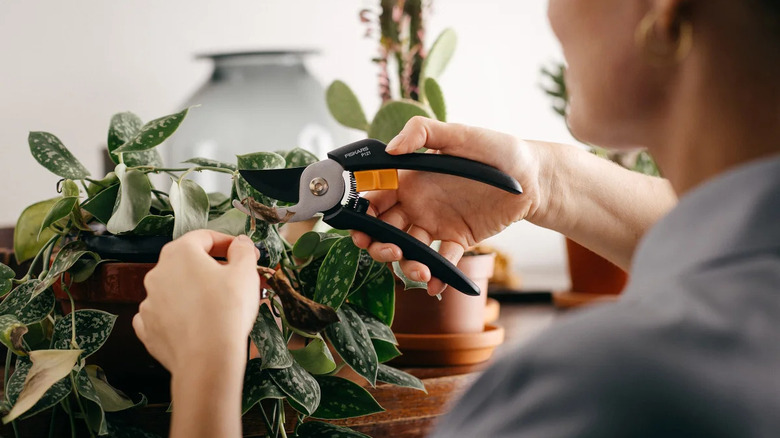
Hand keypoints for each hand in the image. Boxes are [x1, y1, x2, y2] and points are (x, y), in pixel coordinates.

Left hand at [133, 230, 260, 374]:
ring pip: (174, 289)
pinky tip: (194, 322)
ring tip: (218, 305)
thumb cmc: (227, 310)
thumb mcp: (245, 273)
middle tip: (235, 279)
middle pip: (187, 262)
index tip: (243, 252)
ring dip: (194, 291)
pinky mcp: (147, 328)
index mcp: (180, 253)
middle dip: (211, 268)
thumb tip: (240, 243)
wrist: (208, 359)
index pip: (204, 237)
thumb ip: (242, 251)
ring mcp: (149, 302)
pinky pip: (163, 314)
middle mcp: (157, 273)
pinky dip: (177, 314)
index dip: (227, 242)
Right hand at [351, 117, 544, 294]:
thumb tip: (389, 148)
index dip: (363, 213)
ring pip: (408, 248)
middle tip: (387, 250)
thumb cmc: (498, 150)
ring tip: (419, 270)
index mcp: (411, 179)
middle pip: (384, 228)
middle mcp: (418, 203)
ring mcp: (436, 223)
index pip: (376, 197)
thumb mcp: (460, 133)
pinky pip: (442, 260)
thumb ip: (423, 132)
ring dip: (405, 262)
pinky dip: (436, 275)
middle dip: (377, 243)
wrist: (533, 177)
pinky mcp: (457, 239)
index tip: (360, 225)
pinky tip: (435, 284)